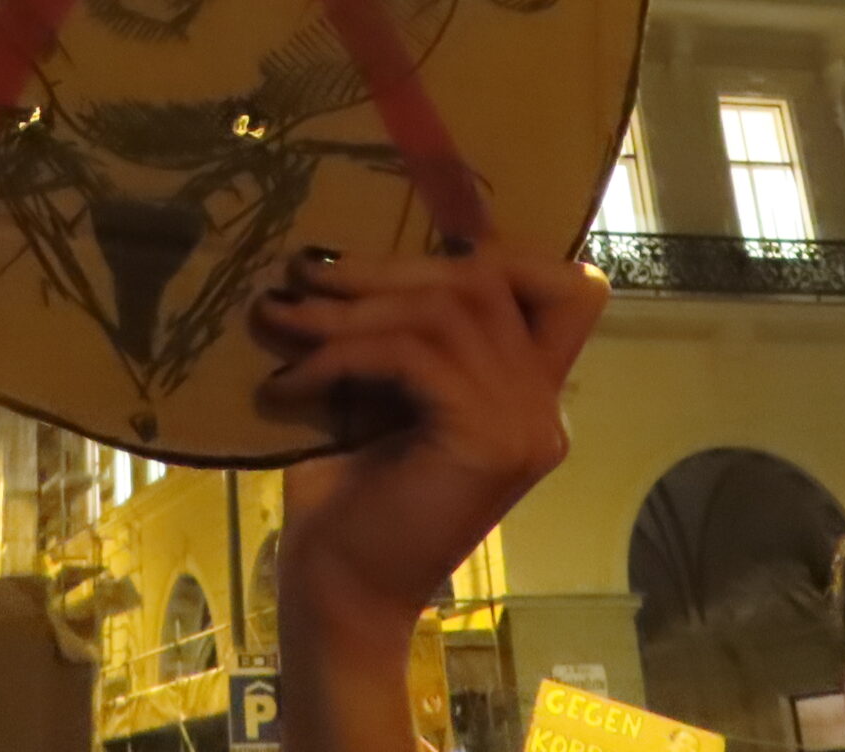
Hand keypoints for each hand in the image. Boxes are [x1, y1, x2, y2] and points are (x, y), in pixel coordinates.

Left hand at [251, 245, 609, 751]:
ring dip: (349, 309)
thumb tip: (349, 253)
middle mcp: (544, 408)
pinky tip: (290, 378)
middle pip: (483, 283)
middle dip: (383, 269)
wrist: (339, 592)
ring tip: (281, 319)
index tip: (403, 253)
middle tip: (303, 272)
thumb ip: (401, 332)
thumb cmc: (348, 496)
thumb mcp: (380, 391)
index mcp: (530, 394)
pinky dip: (342, 355)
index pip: (564, 290)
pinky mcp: (488, 441)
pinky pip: (413, 355)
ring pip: (443, 312)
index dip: (497, 252)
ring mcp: (525, 425)